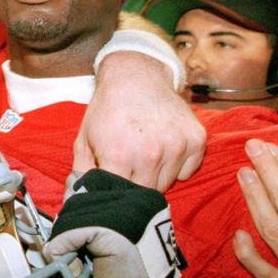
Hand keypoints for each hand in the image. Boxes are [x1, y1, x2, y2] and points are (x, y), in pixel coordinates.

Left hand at [45, 169, 181, 277]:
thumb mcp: (103, 237)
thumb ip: (88, 211)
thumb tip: (68, 183)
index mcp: (137, 195)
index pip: (89, 182)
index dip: (76, 210)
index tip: (80, 238)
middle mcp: (136, 196)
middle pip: (77, 196)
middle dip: (68, 227)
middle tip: (79, 257)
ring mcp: (127, 210)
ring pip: (70, 214)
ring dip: (65, 244)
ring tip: (82, 267)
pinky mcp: (113, 230)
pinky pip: (67, 233)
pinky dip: (63, 255)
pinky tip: (80, 272)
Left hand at [76, 52, 205, 192]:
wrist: (136, 77)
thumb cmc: (107, 110)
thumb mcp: (85, 140)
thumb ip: (82, 174)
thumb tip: (80, 199)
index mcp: (119, 155)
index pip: (121, 197)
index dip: (116, 192)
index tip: (114, 182)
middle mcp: (150, 153)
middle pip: (146, 195)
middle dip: (136, 186)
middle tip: (129, 167)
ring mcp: (176, 146)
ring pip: (167, 184)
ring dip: (156, 176)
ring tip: (145, 153)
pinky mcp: (196, 140)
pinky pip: (187, 171)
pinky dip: (177, 166)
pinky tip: (164, 146)